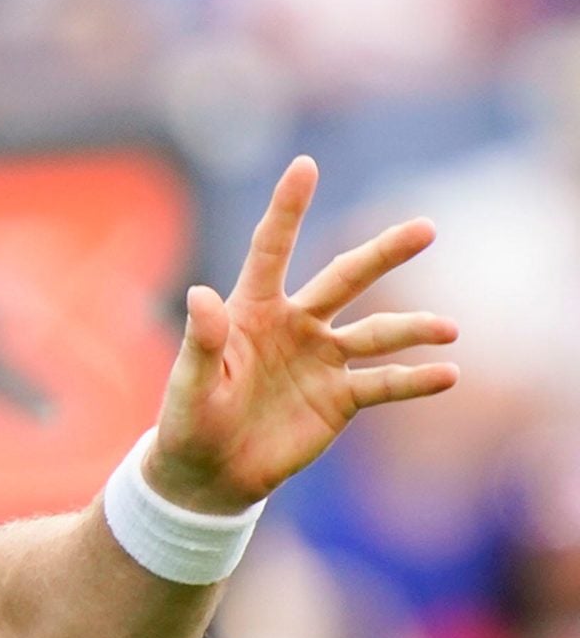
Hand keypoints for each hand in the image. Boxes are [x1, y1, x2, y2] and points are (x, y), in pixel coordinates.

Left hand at [145, 155, 456, 513]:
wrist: (209, 471)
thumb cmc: (189, 420)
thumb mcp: (189, 383)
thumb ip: (202, 341)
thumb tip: (200, 294)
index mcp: (252, 310)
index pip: (272, 249)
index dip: (288, 208)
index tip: (306, 165)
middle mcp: (295, 326)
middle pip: (344, 279)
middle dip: (383, 254)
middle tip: (425, 229)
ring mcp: (322, 360)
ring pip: (376, 333)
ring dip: (413, 328)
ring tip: (448, 329)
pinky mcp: (341, 398)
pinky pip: (384, 384)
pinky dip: (415, 380)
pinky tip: (448, 374)